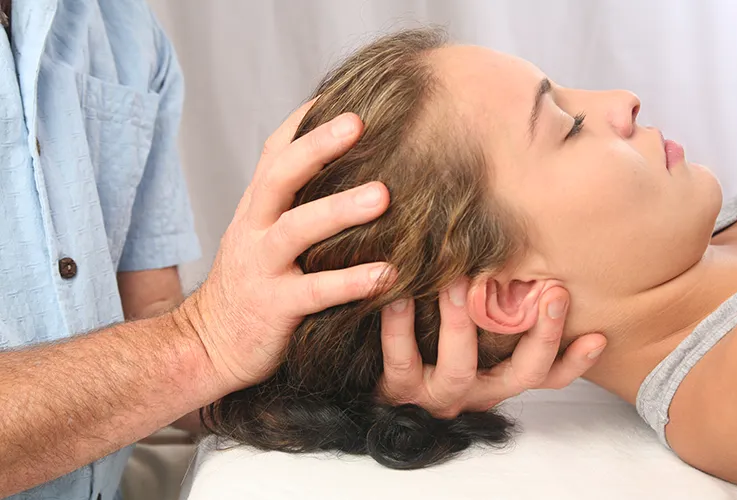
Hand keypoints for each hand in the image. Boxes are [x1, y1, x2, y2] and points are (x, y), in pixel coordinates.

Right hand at [179, 103, 392, 392]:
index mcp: (255, 210)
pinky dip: (351, 281)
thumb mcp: (261, 239)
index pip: (275, 153)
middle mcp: (253, 230)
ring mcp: (260, 267)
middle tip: (358, 123)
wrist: (206, 346)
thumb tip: (350, 178)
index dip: (306, 122)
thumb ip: (293, 209)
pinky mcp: (274, 308)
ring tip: (383, 196)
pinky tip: (387, 274)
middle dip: (317, 147)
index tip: (346, 96)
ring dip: (339, 210)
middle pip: (280, 176)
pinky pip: (315, 291)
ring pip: (296, 229)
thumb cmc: (249, 288)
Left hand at [377, 279, 606, 417]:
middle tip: (554, 291)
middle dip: (542, 334)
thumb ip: (494, 311)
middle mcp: (477, 390)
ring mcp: (439, 394)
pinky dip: (398, 326)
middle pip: (522, 374)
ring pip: (460, 367)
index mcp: (498, 377)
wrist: (375, 398)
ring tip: (459, 281)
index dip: (574, 362)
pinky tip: (396, 295)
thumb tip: (520, 255)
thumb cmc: (428, 353)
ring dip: (462, 322)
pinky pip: (401, 360)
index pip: (547, 375)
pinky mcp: (400, 391)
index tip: (598, 337)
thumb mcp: (468, 338)